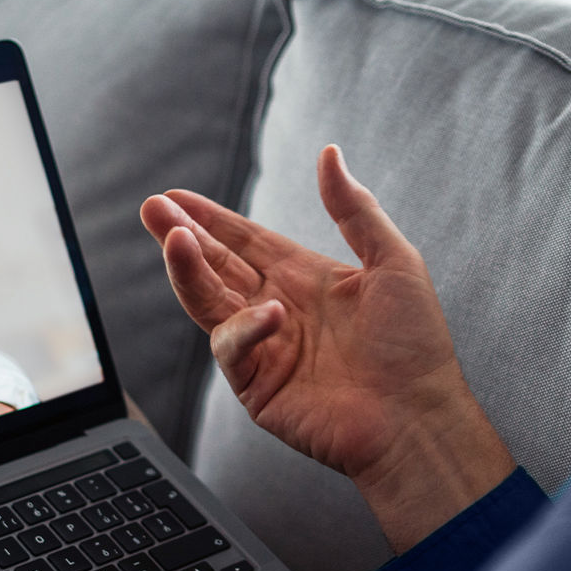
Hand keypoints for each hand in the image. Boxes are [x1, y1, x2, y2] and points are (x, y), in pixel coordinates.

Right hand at [141, 145, 514, 550]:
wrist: (417, 418)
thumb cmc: (415, 345)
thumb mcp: (394, 261)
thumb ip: (355, 208)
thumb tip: (329, 153)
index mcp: (304, 278)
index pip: (244, 241)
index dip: (210, 218)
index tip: (174, 196)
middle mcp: (278, 310)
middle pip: (215, 266)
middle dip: (181, 236)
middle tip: (153, 207)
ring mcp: (264, 348)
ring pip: (209, 301)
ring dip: (187, 270)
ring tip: (174, 238)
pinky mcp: (256, 386)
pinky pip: (233, 347)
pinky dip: (244, 327)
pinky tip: (268, 312)